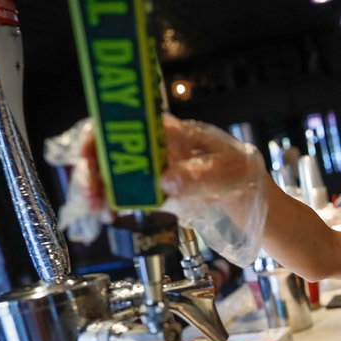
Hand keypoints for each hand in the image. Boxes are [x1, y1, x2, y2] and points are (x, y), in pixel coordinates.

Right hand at [76, 114, 267, 265]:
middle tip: (91, 198)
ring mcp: (150, 169)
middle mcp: (153, 147)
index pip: (124, 124)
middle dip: (93, 172)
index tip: (89, 157)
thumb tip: (166, 181)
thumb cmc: (241, 173)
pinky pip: (124, 195)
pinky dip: (112, 204)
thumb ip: (197, 176)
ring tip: (97, 212)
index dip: (100, 136)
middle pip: (109, 151)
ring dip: (99, 191)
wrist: (251, 198)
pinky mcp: (152, 191)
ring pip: (111, 175)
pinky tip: (108, 216)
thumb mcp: (225, 173)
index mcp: (168, 131)